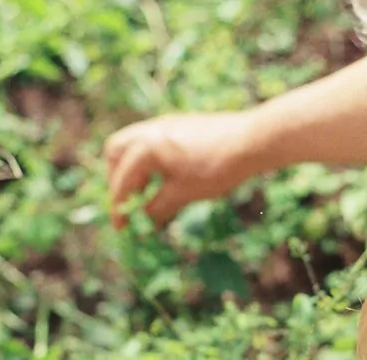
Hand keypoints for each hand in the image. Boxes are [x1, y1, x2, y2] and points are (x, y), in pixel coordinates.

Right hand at [103, 112, 259, 226]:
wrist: (251, 140)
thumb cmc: (216, 169)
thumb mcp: (183, 194)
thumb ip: (157, 207)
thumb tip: (144, 218)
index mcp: (145, 149)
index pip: (122, 182)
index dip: (119, 208)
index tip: (121, 228)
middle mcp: (148, 131)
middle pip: (115, 153)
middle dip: (117, 179)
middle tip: (129, 201)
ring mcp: (163, 124)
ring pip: (133, 144)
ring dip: (134, 168)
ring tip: (149, 191)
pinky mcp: (178, 123)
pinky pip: (151, 140)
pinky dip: (149, 159)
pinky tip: (166, 176)